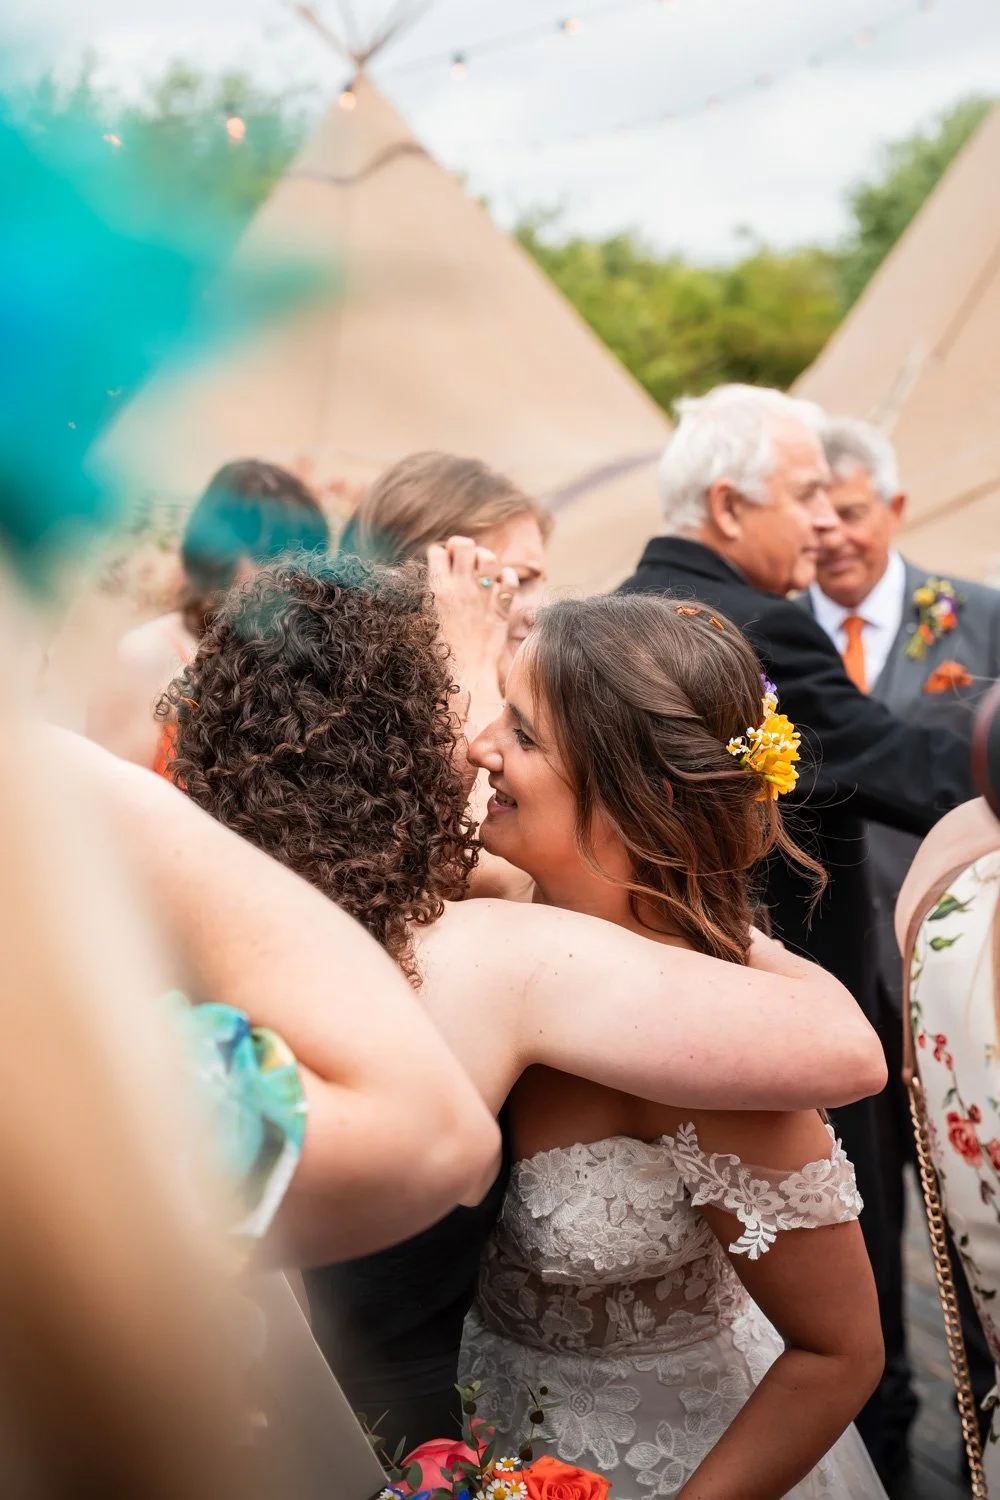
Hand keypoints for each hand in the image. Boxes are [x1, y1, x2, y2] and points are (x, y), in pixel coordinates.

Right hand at [427, 536, 517, 690]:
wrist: (465, 678)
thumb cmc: (439, 655)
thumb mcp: (425, 622)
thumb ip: (431, 598)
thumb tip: (434, 581)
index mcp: (438, 591)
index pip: (437, 551)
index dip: (440, 554)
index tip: (443, 564)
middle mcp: (461, 589)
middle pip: (464, 544)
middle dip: (463, 547)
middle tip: (464, 561)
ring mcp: (483, 598)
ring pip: (488, 557)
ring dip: (485, 559)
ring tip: (482, 571)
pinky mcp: (501, 610)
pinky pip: (510, 580)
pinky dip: (507, 578)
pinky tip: (501, 584)